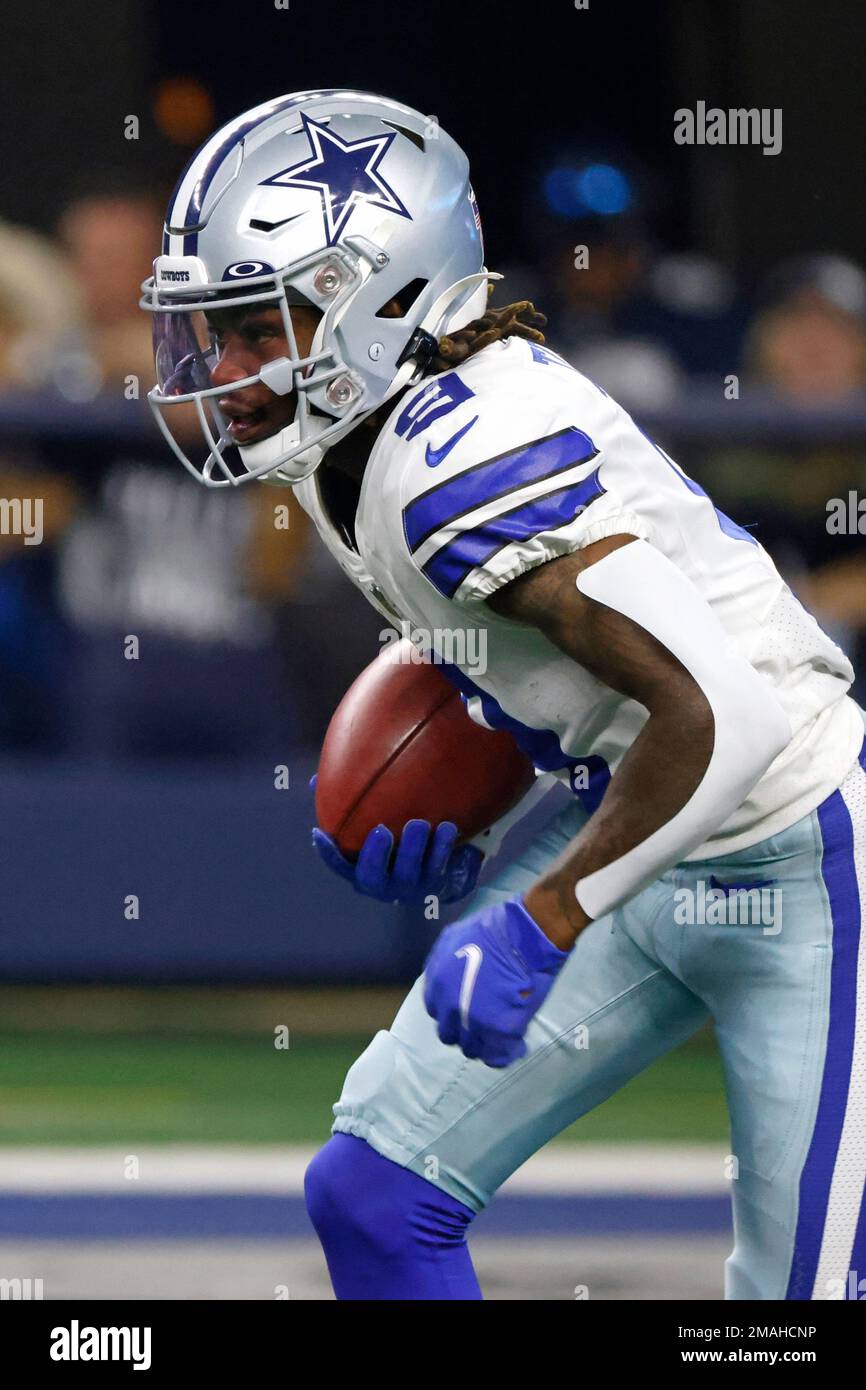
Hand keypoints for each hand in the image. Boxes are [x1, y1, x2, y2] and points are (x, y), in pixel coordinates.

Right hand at [312, 817, 483, 904]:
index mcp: (361, 869)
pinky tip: (447, 827)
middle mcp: (382, 884)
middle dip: (375, 855)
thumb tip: (317, 779)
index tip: (320, 833)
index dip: (330, 853)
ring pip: (408, 874)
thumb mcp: (375, 822)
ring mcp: (409, 886)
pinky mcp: (435, 884)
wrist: (443, 866)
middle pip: (371, 877)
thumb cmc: (398, 838)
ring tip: (418, 823)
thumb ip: (351, 803)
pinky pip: (438, 868)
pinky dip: (441, 848)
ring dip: (412, 849)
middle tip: (381, 830)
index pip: (340, 864)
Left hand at [423, 896, 569, 1066]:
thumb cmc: (495, 929)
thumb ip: (442, 963)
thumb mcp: (454, 938)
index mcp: (438, 984)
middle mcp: (451, 1007)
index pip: (436, 1012)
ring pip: (471, 1049)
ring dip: (484, 1043)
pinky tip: (514, 1044)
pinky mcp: (501, 1030)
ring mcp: (475, 1021)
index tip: (465, 1009)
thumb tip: (445, 979)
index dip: (451, 1012)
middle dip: (464, 1030)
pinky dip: (504, 1054)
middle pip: (450, 1034)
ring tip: (499, 1034)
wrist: (526, 935)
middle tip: (483, 1021)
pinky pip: (496, 1056)